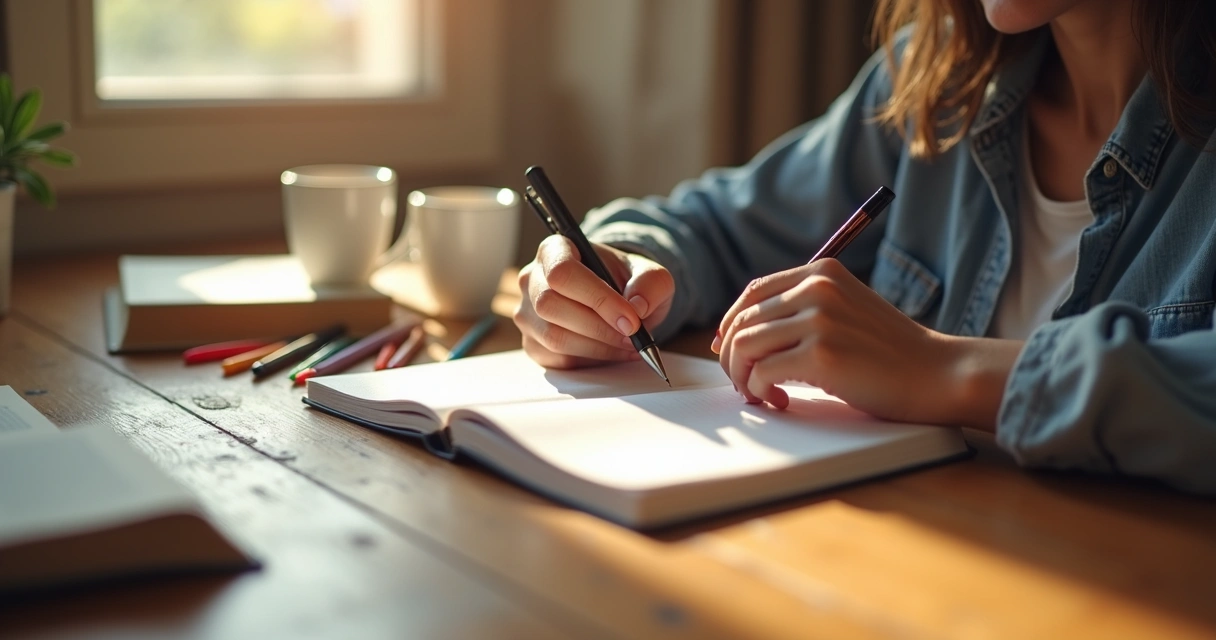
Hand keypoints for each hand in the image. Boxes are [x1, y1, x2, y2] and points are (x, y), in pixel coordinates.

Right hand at [515, 235, 674, 368]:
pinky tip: (612, 352)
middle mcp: (532, 279)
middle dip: (598, 327)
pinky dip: (589, 361)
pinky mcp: (533, 343)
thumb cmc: (627, 281)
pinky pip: (556, 359)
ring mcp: (527, 313)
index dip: (597, 298)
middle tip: (633, 337)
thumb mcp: (649, 274)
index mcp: (555, 250)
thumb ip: (651, 284)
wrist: (618, 300)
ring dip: (597, 347)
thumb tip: (637, 307)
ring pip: (553, 336)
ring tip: (628, 346)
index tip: (631, 319)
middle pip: (551, 305)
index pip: (562, 272)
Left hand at [712, 258, 1017, 427]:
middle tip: (745, 383)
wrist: (936, 373)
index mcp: (821, 273)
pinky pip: (762, 374)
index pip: (752, 293)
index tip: (730, 351)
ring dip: (743, 377)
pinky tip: (781, 401)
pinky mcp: (821, 355)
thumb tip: (733, 336)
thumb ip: (799, 311)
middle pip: (742, 321)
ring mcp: (818, 320)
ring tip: (761, 393)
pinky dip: (762, 392)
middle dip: (732, 357)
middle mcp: (816, 289)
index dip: (731, 325)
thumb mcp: (844, 310)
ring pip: (744, 347)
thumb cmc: (889, 351)